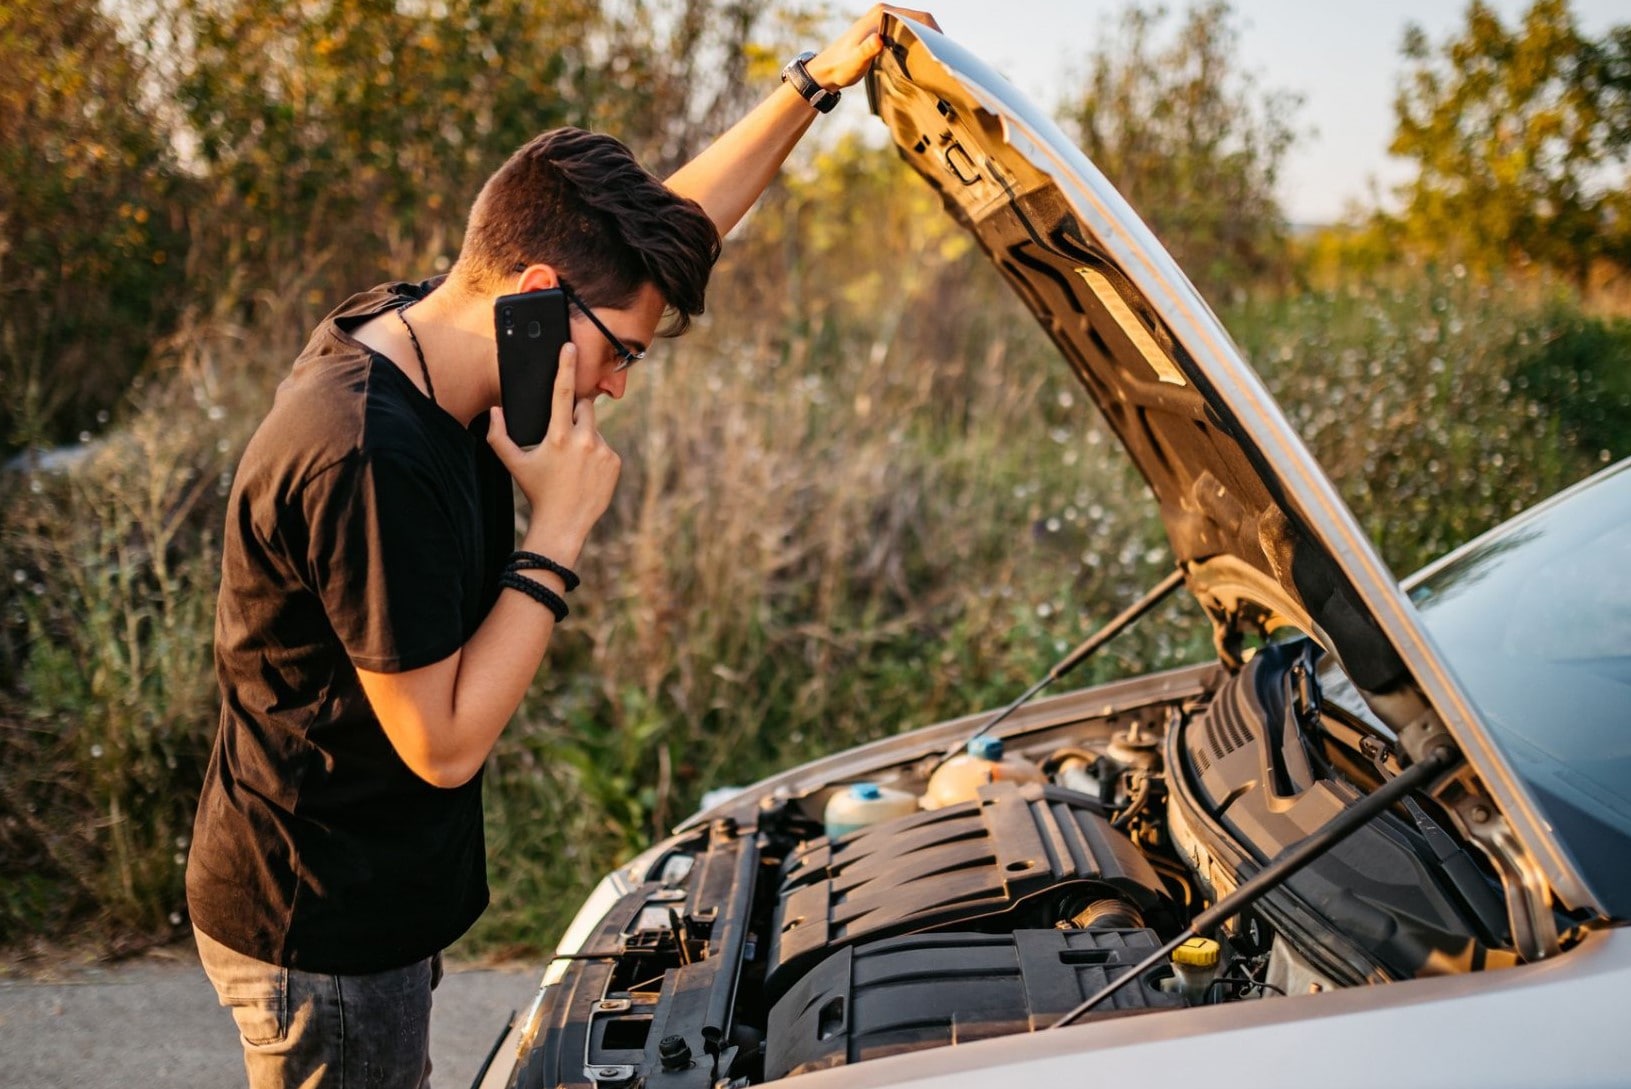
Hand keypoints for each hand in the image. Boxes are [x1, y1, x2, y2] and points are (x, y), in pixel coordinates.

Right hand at [487, 343, 620, 565]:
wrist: (564, 524)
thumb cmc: (537, 492)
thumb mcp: (513, 464)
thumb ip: (499, 436)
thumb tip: (495, 411)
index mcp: (557, 436)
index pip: (562, 392)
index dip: (565, 366)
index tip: (570, 347)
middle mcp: (583, 440)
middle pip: (584, 407)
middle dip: (575, 413)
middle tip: (563, 436)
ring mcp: (602, 451)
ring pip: (594, 429)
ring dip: (584, 437)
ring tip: (573, 463)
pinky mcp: (615, 462)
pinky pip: (605, 447)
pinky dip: (596, 454)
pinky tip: (585, 472)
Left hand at [805, 5, 940, 89]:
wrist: (825, 71)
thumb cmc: (840, 68)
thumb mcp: (855, 62)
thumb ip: (866, 51)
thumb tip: (878, 40)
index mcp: (881, 14)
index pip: (918, 17)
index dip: (935, 31)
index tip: (944, 50)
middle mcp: (883, 12)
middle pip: (920, 19)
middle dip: (934, 35)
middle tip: (946, 57)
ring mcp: (883, 20)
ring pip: (914, 24)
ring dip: (927, 38)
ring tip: (938, 58)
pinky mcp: (882, 29)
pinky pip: (907, 30)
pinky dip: (918, 40)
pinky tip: (923, 57)